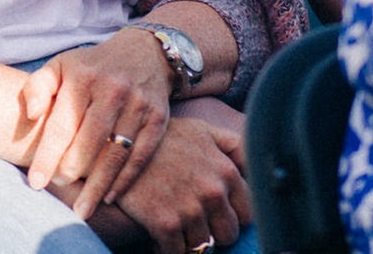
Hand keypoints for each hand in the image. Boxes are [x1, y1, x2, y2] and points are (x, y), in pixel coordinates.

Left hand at [20, 27, 173, 212]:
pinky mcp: (158, 118)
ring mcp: (138, 104)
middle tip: (59, 191)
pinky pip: (141, 155)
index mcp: (83, 78)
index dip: (47, 157)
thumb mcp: (60, 66)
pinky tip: (110, 196)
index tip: (35, 183)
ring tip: (82, 210)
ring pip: (116, 153)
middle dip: (71, 172)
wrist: (144, 54)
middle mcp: (112, 90)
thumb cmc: (91, 67)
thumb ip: (37, 88)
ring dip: (98, 185)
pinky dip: (126, 179)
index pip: (62, 125)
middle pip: (89, 142)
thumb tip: (31, 116)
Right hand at [112, 115, 250, 253]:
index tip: (217, 214)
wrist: (119, 146)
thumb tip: (253, 167)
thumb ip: (234, 146)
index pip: (248, 213)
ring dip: (190, 240)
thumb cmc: (163, 138)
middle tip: (196, 223)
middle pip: (228, 234)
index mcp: (226, 172)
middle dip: (214, 231)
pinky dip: (169, 249)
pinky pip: (177, 253)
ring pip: (203, 246)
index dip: (232, 215)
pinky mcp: (165, 224)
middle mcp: (213, 193)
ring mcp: (189, 210)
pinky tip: (160, 236)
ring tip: (176, 227)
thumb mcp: (203, 130)